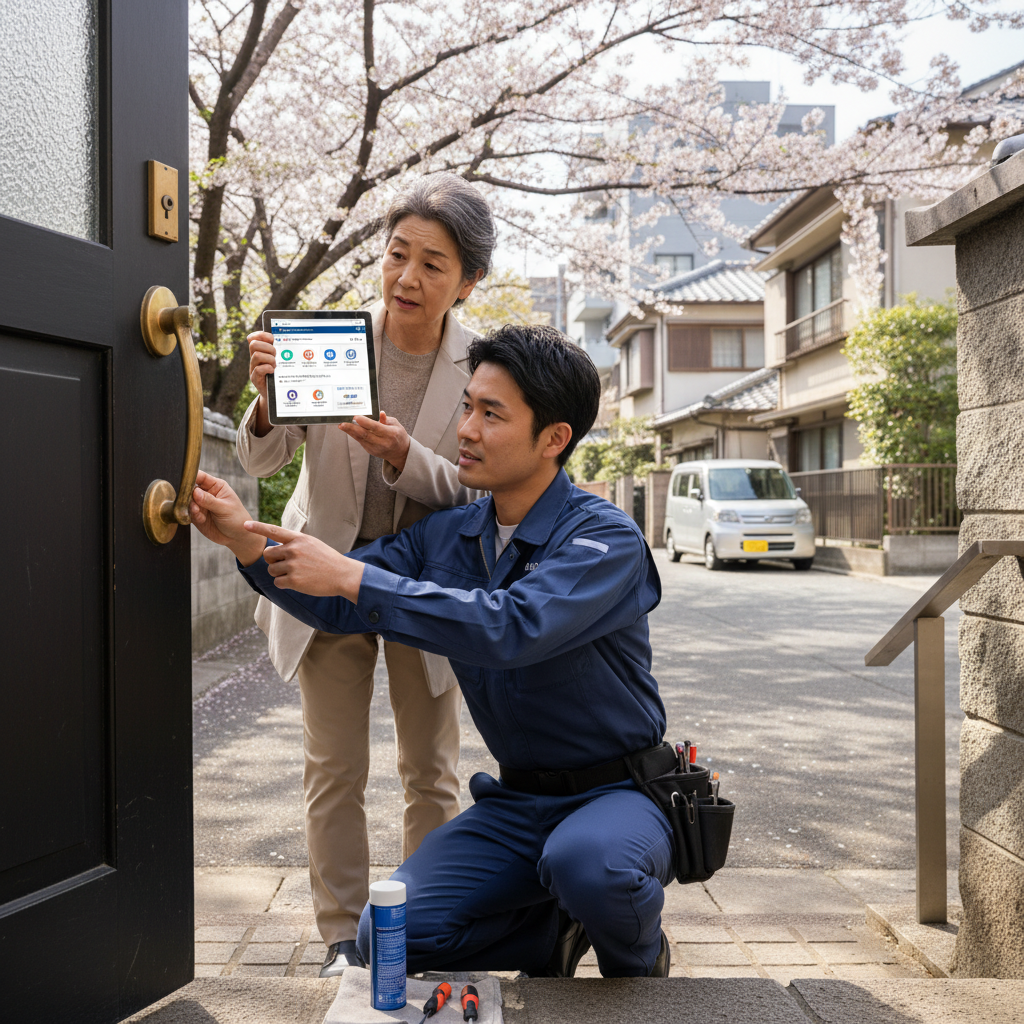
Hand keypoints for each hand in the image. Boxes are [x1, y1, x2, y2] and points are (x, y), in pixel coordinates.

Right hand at [189, 470, 265, 565]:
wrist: (237, 537)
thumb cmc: (237, 519)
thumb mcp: (225, 509)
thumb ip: (210, 500)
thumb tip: (195, 491)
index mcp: (216, 486)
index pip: (201, 476)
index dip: (192, 476)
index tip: (185, 481)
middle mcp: (206, 493)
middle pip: (190, 488)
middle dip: (188, 495)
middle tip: (194, 503)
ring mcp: (200, 505)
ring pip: (187, 501)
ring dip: (190, 507)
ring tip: (198, 513)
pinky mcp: (196, 516)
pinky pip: (188, 513)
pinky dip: (191, 516)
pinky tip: (201, 520)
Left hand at [242, 521, 365, 599]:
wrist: (343, 575)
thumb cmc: (327, 560)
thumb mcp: (312, 544)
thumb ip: (294, 543)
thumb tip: (274, 550)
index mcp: (299, 539)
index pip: (274, 531)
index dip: (257, 527)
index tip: (244, 525)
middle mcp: (294, 550)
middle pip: (267, 554)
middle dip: (273, 560)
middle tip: (285, 564)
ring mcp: (293, 565)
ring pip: (271, 569)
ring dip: (279, 573)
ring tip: (295, 574)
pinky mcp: (294, 580)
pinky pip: (277, 582)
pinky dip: (284, 584)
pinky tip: (298, 582)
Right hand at [248, 331, 276, 400]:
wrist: (274, 395)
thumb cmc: (278, 375)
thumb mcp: (279, 361)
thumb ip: (280, 351)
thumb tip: (287, 340)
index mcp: (259, 352)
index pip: (253, 338)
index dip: (261, 335)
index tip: (272, 339)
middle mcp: (254, 359)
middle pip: (253, 344)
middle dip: (268, 347)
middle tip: (276, 355)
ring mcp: (253, 369)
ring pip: (256, 355)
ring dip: (269, 359)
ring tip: (275, 365)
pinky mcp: (255, 379)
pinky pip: (258, 370)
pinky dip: (267, 368)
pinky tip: (273, 371)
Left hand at [339, 412, 411, 471]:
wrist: (400, 453)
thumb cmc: (398, 435)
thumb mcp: (396, 425)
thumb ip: (387, 419)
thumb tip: (380, 413)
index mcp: (391, 434)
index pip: (376, 427)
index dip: (365, 422)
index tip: (356, 417)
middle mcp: (383, 443)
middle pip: (365, 435)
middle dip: (352, 428)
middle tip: (343, 423)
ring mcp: (376, 448)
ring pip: (361, 439)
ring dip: (350, 432)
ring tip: (342, 425)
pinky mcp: (371, 451)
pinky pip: (361, 442)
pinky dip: (354, 435)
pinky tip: (348, 429)